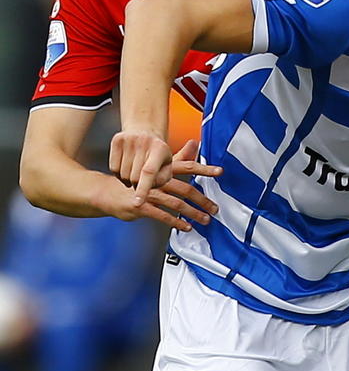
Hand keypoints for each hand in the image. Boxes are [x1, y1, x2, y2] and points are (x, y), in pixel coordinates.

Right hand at [105, 136, 219, 230]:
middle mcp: (157, 179)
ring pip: (176, 204)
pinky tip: (186, 227)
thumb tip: (195, 143)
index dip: (204, 168)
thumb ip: (179, 158)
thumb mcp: (158, 167)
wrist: (107, 190)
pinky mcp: (140, 206)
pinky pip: (161, 215)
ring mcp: (149, 193)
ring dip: (193, 213)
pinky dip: (175, 222)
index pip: (187, 166)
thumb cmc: (137, 180)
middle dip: (203, 200)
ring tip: (205, 220)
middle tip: (215, 208)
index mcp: (163, 169)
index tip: (219, 172)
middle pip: (185, 188)